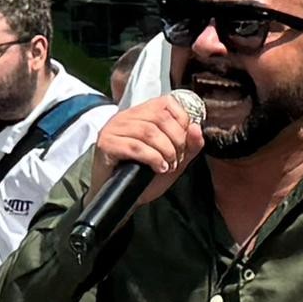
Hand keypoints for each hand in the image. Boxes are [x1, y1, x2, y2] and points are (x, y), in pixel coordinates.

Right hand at [84, 94, 205, 201]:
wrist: (122, 198)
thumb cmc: (144, 175)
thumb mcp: (174, 159)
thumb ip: (189, 145)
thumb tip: (197, 128)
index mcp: (142, 113)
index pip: (167, 104)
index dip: (182, 122)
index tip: (184, 143)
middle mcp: (126, 116)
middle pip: (160, 118)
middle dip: (176, 141)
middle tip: (176, 159)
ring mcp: (114, 128)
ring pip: (148, 132)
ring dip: (165, 151)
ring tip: (167, 165)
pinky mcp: (106, 144)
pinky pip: (135, 146)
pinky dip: (152, 158)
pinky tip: (158, 167)